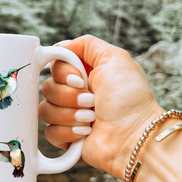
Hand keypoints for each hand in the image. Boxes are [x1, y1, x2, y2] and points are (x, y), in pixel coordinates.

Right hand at [39, 35, 163, 178]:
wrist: (135, 136)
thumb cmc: (131, 99)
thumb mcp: (115, 58)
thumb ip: (87, 45)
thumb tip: (62, 46)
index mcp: (84, 73)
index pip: (55, 65)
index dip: (63, 73)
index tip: (80, 79)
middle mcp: (75, 93)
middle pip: (48, 87)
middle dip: (69, 96)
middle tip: (92, 100)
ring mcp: (70, 115)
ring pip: (46, 110)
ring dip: (70, 114)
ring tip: (92, 118)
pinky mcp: (67, 137)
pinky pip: (49, 132)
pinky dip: (68, 132)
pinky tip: (86, 132)